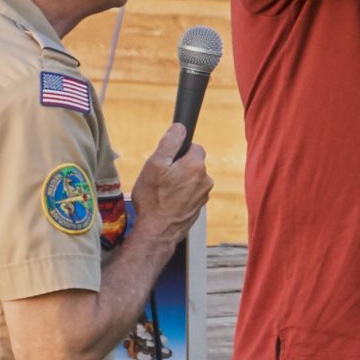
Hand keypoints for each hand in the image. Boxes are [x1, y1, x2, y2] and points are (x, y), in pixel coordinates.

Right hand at [131, 124, 211, 243]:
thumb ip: (169, 143)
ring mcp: (203, 196)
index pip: (194, 146)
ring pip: (190, 179)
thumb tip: (180, 128)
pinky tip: (167, 202)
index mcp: (196, 166)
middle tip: (161, 178)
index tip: (166, 161)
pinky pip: (189, 194)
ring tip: (162, 193)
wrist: (157, 231)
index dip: (178, 152)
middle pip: (192, 163)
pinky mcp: (198, 208)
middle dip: (178, 167)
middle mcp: (206, 180)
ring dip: (179, 182)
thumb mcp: (155, 165)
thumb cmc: (153, 199)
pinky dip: (180, 195)